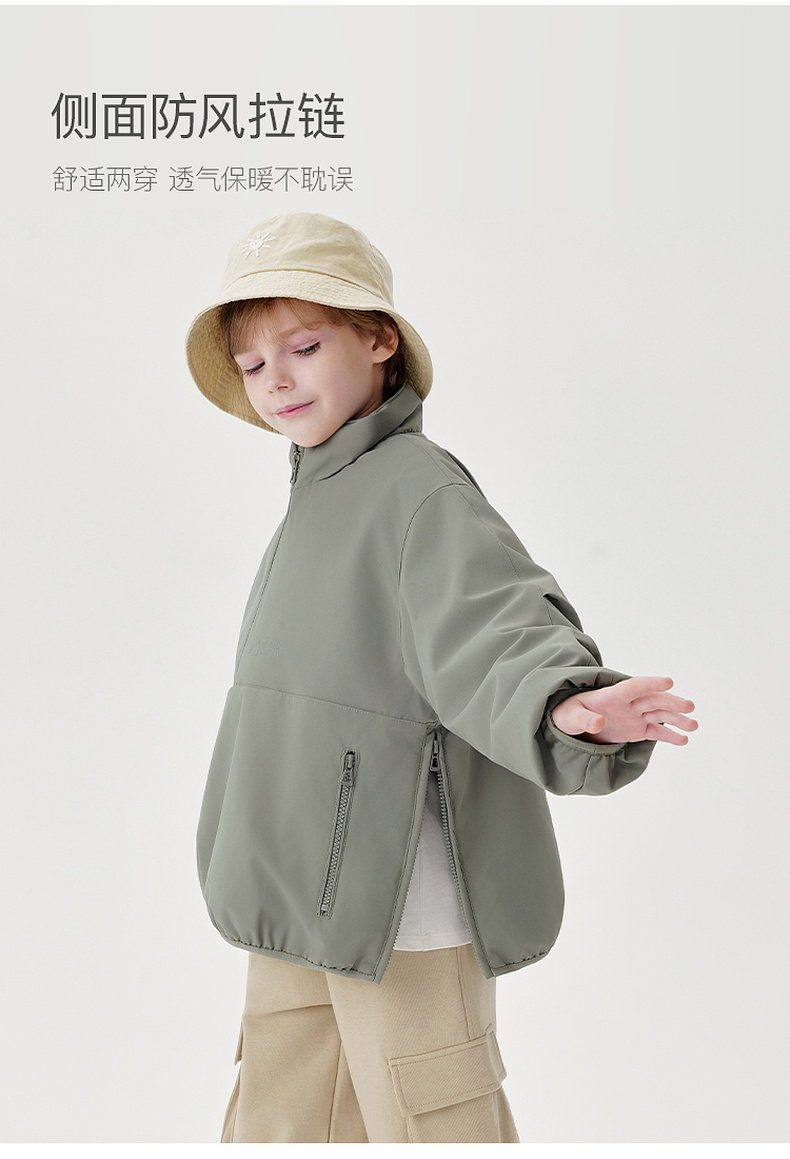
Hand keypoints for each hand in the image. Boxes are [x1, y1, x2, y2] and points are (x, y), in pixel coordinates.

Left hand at [550, 676, 696, 745]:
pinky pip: (656, 731)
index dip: (650, 683)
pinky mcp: (636, 729)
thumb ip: (584, 719)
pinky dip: (669, 735)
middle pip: (652, 699)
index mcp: (611, 695)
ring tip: (694, 725)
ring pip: (659, 715)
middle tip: (689, 706)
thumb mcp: (570, 716)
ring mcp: (634, 716)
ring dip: (676, 719)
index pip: (634, 686)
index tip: (669, 681)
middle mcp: (627, 703)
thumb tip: (597, 723)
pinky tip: (683, 740)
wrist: (569, 723)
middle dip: (671, 702)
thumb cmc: (568, 713)